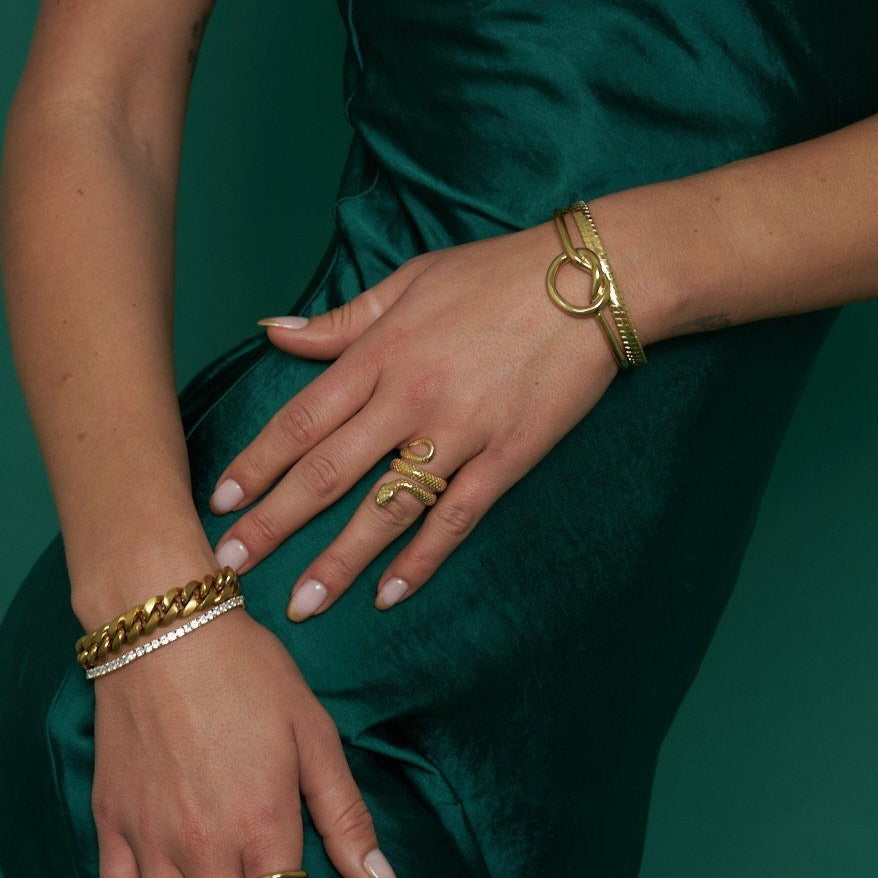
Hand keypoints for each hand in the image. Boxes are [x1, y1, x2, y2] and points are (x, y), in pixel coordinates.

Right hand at [92, 608, 395, 876]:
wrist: (168, 631)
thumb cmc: (249, 674)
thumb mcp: (314, 733)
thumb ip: (345, 815)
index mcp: (264, 827)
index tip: (296, 864)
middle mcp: (205, 849)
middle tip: (262, 854)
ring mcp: (151, 841)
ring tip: (226, 858)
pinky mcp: (111, 825)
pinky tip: (172, 868)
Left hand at [210, 213, 653, 618]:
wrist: (589, 283)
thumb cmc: (494, 274)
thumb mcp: (410, 280)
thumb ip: (342, 319)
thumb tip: (273, 331)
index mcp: (381, 354)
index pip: (302, 419)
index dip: (258, 463)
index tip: (220, 502)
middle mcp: (409, 400)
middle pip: (328, 472)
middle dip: (274, 523)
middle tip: (228, 568)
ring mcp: (459, 434)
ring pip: (386, 508)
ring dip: (339, 560)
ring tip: (301, 603)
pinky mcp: (506, 458)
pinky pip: (456, 518)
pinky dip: (422, 560)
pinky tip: (390, 595)